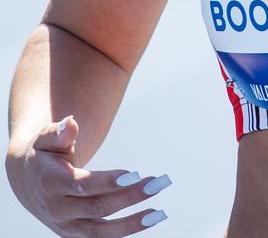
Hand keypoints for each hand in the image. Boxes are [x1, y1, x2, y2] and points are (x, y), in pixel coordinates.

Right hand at [5, 116, 169, 235]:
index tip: (136, 173)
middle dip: (131, 196)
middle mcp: (58, 209)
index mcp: (51, 183)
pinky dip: (125, 232)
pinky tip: (149, 220)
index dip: (109, 182)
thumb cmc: (43, 152)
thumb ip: (58, 132)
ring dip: (132, 223)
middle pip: (98, 207)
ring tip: (160, 212)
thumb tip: (70, 123)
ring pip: (102, 231)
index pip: (83, 185)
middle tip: (159, 183)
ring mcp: (66, 226)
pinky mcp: (75, 235)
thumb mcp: (46, 139)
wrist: (26, 181)